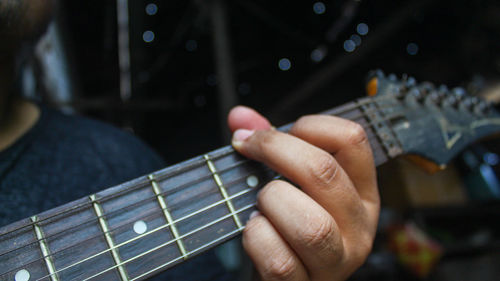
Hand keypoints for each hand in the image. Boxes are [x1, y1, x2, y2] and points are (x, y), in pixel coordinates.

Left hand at [228, 106, 379, 280]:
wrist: (280, 276)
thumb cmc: (286, 224)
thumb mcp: (290, 181)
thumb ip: (269, 145)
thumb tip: (240, 118)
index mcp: (361, 192)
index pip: (352, 139)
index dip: (308, 125)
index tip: (274, 134)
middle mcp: (358, 226)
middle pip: (325, 172)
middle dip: (275, 151)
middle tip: (248, 151)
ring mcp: (336, 261)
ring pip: (310, 224)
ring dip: (270, 203)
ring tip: (261, 205)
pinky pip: (280, 260)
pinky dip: (257, 239)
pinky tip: (255, 232)